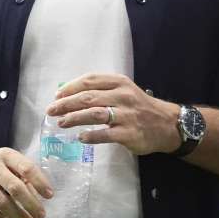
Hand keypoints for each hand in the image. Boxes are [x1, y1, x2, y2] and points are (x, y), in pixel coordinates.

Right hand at [0, 142, 52, 217]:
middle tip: (41, 215)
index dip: (40, 183)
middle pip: (16, 188)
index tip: (49, 195)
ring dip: (18, 216)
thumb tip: (38, 192)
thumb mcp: (5, 158)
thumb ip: (20, 171)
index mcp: (6, 155)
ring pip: (2, 203)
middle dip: (31, 204)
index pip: (27, 168)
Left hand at [47, 74, 180, 155]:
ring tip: (61, 123)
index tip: (57, 95)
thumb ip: (102, 91)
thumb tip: (69, 94)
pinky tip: (80, 137)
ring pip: (95, 113)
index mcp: (120, 83)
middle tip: (51, 111)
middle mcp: (122, 96)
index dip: (71, 87)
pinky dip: (91, 135)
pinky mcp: (129, 133)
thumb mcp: (124, 91)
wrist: (166, 125)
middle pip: (88, 97)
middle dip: (66, 103)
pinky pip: (105, 134)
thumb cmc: (140, 107)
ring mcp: (126, 115)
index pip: (90, 80)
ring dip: (74, 118)